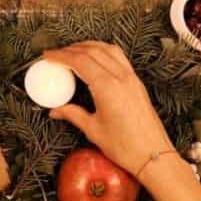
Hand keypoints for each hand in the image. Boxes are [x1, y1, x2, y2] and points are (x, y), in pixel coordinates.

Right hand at [44, 42, 174, 176]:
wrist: (153, 154)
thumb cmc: (124, 146)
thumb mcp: (93, 130)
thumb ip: (73, 115)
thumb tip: (55, 110)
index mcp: (107, 87)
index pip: (80, 61)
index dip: (61, 56)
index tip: (47, 56)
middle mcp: (120, 77)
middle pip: (92, 51)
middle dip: (71, 49)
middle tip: (56, 55)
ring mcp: (131, 78)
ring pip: (107, 49)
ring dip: (88, 46)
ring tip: (73, 51)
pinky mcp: (137, 82)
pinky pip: (119, 57)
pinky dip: (104, 51)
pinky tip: (95, 57)